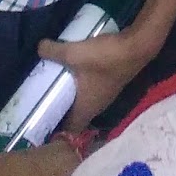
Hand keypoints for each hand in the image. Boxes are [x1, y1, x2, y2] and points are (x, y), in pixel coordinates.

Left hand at [39, 28, 156, 132]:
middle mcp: (98, 106)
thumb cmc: (104, 58)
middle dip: (62, 108)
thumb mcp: (73, 53)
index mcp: (86, 109)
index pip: (69, 129)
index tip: (41, 119)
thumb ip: (53, 51)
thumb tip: (38, 48)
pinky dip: (83, 84)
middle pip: (77, 114)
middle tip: (44, 97)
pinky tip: (77, 70)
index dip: (55, 128)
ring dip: (73, 95)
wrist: (137, 46)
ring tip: (57, 82)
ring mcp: (107, 94)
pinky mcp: (112, 82)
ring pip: (85, 100)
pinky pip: (92, 89)